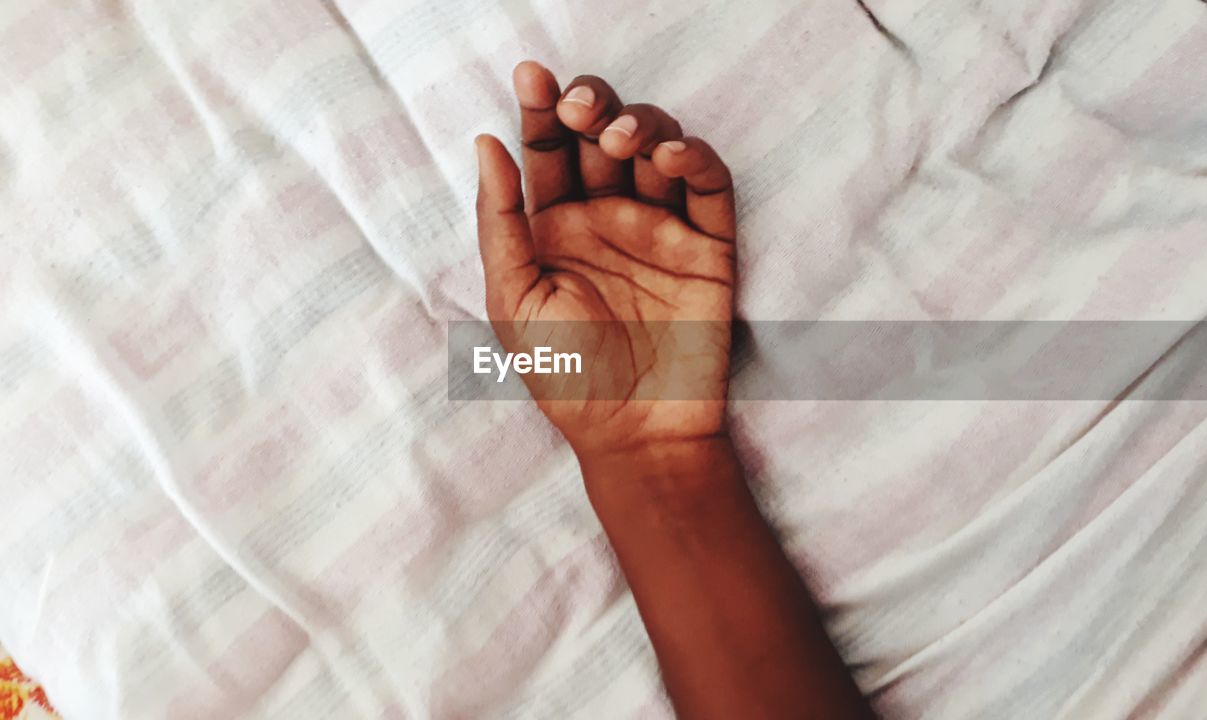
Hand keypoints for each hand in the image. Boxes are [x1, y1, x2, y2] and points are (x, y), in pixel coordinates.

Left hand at [474, 61, 736, 458]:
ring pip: (657, 149)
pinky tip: (669, 159)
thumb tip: (486, 144)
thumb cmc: (564, 379)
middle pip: (602, 137)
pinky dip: (694, 160)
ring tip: (621, 140)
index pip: (548, 152)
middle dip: (592, 106)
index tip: (531, 77)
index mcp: (555, 228)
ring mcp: (660, 230)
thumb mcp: (513, 303)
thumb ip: (500, 224)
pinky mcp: (708, 248)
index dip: (540, 109)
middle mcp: (608, 219)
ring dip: (641, 127)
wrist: (634, 435)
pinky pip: (708, 188)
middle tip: (582, 108)